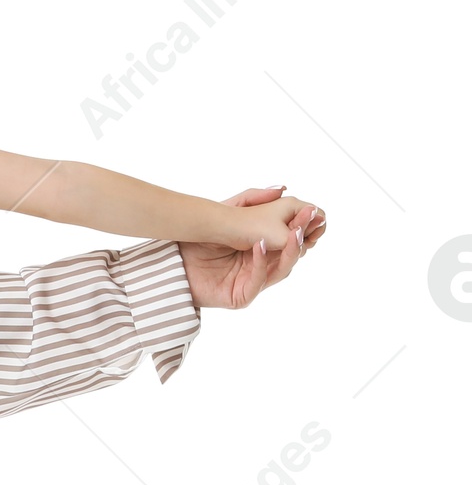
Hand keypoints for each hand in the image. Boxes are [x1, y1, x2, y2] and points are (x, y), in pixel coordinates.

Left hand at [178, 186, 326, 309]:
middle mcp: (262, 265)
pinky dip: (260, 262)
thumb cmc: (198, 239)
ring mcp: (253, 282)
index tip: (312, 209)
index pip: (291, 238)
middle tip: (310, 219)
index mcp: (264, 248)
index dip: (303, 225)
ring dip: (289, 250)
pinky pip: (258, 280)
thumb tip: (283, 188)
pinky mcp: (241, 296)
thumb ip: (254, 199)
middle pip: (291, 253)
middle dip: (302, 235)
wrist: (173, 262)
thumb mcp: (228, 212)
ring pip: (282, 269)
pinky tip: (259, 244)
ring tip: (293, 233)